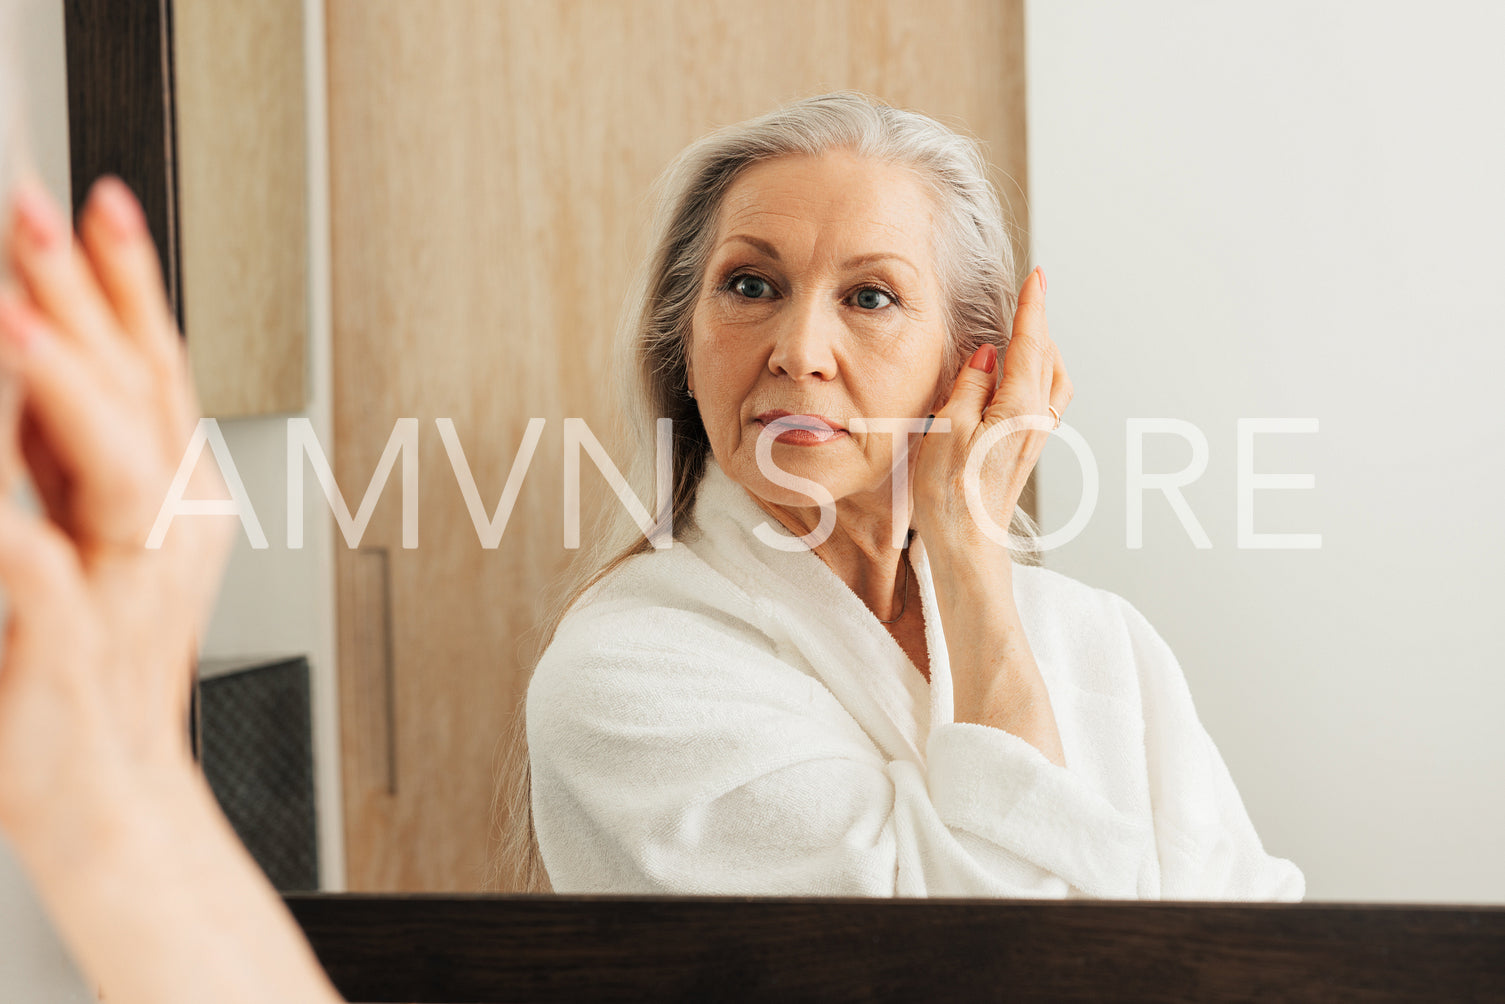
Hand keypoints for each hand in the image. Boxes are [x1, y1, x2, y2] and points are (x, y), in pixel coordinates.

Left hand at [0, 173, 233, 845]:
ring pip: (122, 478)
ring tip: (20, 327)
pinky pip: (49, 586)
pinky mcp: (72, 651)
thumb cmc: (83, 676)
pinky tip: (9, 526)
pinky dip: (29, 547)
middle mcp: (163, 534)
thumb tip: (34, 356)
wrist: (104, 796)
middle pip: (144, 400)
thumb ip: (56, 455)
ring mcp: (125, 590)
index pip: (155, 370)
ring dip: (73, 399)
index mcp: (169, 500)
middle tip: (38, 214)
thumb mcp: (74, 534)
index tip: (97, 204)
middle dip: (93, 300)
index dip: (129, 284)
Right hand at [912, 266, 1070, 553]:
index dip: (1033, 308)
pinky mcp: (1023, 452)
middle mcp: (1034, 421)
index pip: (1030, 344)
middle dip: (1040, 325)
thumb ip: (971, 385)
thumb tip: (988, 355)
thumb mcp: (949, 428)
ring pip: (1051, 382)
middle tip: (1031, 297)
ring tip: (1025, 336)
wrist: (967, 546)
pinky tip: (1015, 381)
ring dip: (1042, 353)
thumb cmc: (952, 494)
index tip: (1037, 277)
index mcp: (1019, 408)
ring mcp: (1032, 438)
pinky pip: (1041, 402)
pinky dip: (1035, 378)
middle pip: (1048, 360)